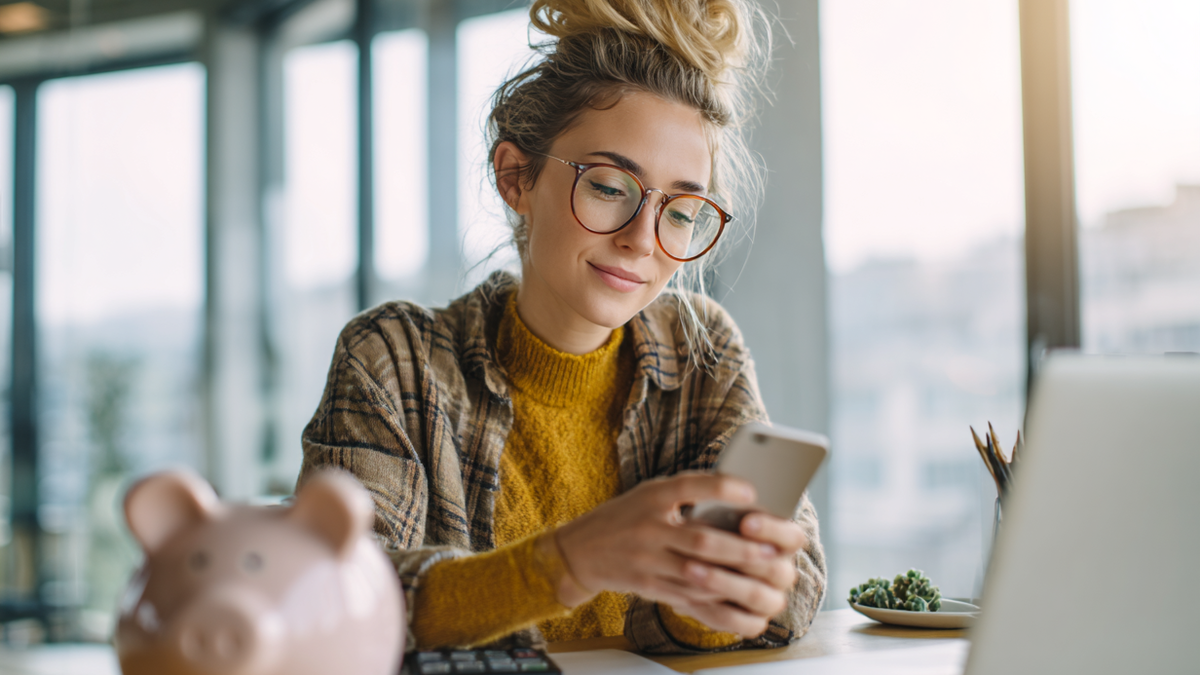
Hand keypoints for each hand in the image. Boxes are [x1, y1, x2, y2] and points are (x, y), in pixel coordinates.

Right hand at [554, 473, 775, 615]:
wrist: (581, 551)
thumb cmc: (626, 517)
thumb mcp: (649, 494)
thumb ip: (686, 492)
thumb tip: (738, 495)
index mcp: (652, 497)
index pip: (688, 486)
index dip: (720, 488)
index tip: (751, 492)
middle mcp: (648, 528)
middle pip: (700, 540)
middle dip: (740, 548)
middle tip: (770, 550)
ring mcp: (647, 560)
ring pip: (697, 572)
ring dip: (733, 575)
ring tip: (760, 574)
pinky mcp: (647, 585)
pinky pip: (686, 593)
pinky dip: (714, 593)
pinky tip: (736, 591)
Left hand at [670, 513, 806, 635]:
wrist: (699, 565)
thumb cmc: (716, 531)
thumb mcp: (723, 517)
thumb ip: (728, 513)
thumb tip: (719, 502)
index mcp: (786, 544)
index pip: (793, 537)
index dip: (772, 530)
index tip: (745, 522)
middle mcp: (783, 573)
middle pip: (775, 569)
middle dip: (742, 557)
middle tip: (707, 544)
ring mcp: (771, 600)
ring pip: (756, 595)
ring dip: (721, 582)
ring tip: (689, 569)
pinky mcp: (755, 622)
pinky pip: (740, 623)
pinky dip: (714, 610)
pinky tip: (690, 598)